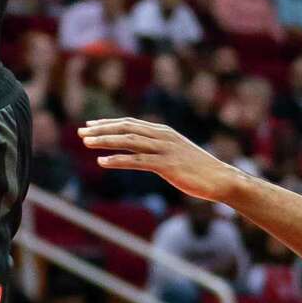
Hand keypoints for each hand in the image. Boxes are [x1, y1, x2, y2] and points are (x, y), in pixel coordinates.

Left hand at [79, 117, 236, 200]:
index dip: (108, 123)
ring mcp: (164, 150)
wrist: (220, 179)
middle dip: (101, 129)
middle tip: (81, 132)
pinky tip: (102, 162)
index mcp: (163, 131)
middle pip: (125, 128)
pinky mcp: (167, 165)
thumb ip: (158, 148)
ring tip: (86, 143)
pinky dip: (118, 160)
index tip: (90, 125)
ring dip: (105, 141)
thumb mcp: (176, 152)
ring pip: (129, 141)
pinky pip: (137, 161)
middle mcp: (162, 136)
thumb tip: (141, 150)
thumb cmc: (198, 169)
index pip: (130, 123)